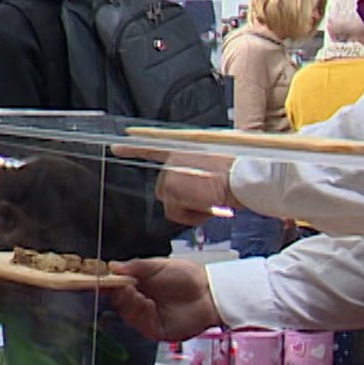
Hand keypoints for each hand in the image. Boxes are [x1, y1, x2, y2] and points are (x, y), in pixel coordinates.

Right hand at [108, 258, 221, 342]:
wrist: (209, 293)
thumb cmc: (186, 276)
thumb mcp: (159, 265)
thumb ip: (136, 266)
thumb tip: (112, 266)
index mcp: (137, 285)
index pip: (116, 285)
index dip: (108, 282)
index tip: (102, 277)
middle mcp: (139, 301)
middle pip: (118, 300)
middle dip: (117, 292)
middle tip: (120, 284)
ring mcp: (146, 317)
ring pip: (126, 312)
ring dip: (127, 302)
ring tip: (134, 292)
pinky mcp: (155, 329)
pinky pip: (140, 323)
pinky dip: (139, 312)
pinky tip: (145, 302)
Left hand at [112, 146, 238, 225]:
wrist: (247, 174)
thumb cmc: (244, 167)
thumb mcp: (223, 155)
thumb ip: (204, 163)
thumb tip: (204, 178)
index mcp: (184, 146)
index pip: (152, 147)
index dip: (133, 149)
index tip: (116, 148)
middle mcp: (173, 158)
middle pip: (166, 189)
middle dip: (185, 200)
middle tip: (209, 199)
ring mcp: (171, 174)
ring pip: (172, 204)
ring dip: (192, 210)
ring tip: (214, 202)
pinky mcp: (173, 190)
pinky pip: (177, 215)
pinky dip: (194, 217)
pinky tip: (210, 208)